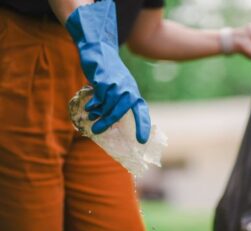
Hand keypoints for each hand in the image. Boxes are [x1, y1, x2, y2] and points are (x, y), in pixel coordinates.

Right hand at [65, 0, 150, 143]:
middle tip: (98, 131)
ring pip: (108, 105)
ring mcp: (117, 85)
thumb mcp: (118, 88)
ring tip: (91, 118)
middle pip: (120, 112)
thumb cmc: (109, 74)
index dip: (143, 126)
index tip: (142, 141)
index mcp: (133, 93)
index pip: (141, 112)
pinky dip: (93, 104)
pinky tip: (89, 107)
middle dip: (108, 122)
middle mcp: (128, 90)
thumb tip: (108, 121)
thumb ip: (116, 103)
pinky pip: (99, 98)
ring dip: (98, 113)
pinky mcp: (105, 80)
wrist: (100, 50)